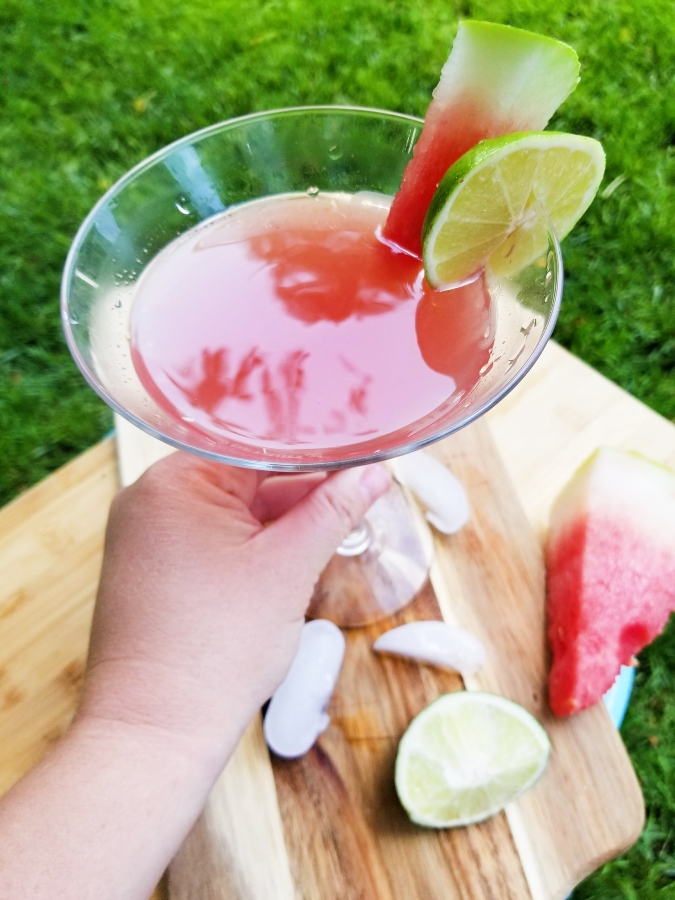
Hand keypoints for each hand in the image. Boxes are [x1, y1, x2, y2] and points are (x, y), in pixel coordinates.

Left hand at [77, 452, 391, 773]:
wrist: (156, 733)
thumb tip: (373, 475)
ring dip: (280, 519)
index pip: (258, 444)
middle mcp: (151, 499)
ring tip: (333, 524)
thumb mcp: (288, 569)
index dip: (315, 450)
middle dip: (302, 487)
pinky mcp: (153, 568)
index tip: (359, 453)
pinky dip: (253, 544)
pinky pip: (213, 537)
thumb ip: (333, 512)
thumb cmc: (215, 651)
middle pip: (244, 475)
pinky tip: (292, 553)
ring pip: (231, 509)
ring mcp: (147, 536)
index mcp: (174, 482)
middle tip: (358, 492)